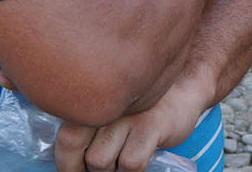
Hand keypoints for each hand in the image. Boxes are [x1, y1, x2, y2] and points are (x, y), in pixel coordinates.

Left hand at [53, 72, 211, 171]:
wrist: (187, 88)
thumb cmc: (143, 106)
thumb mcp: (113, 105)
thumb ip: (88, 121)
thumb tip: (66, 154)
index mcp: (93, 94)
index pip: (64, 133)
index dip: (64, 159)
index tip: (73, 168)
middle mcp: (107, 100)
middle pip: (72, 143)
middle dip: (78, 167)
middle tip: (90, 170)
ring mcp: (129, 112)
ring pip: (99, 159)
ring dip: (109, 168)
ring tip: (121, 158)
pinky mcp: (151, 125)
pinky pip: (130, 163)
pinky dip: (132, 169)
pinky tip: (140, 156)